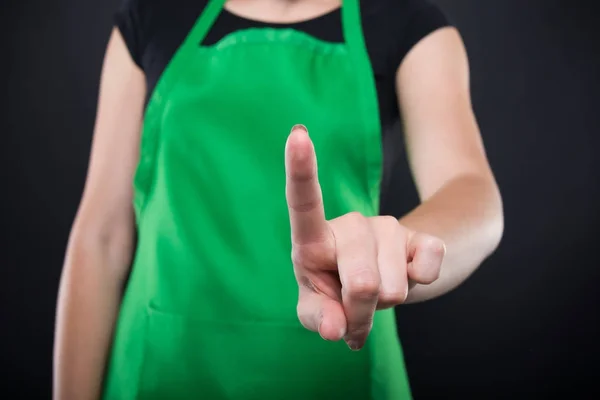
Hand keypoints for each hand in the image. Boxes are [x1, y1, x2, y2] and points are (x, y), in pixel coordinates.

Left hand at [285, 125, 445, 350]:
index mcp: (313, 239)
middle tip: (353, 311)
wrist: (380, 282)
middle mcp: (350, 225)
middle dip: (360, 312)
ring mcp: (387, 228)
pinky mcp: (422, 238)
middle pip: (361, 282)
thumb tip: (335, 328)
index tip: (297, 134)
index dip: (300, 169)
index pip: (304, 202)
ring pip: (392, 287)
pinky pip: (429, 267)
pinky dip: (419, 284)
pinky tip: (408, 274)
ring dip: (384, 307)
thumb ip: (317, 317)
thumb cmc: (335, 290)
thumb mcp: (317, 307)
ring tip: (374, 294)